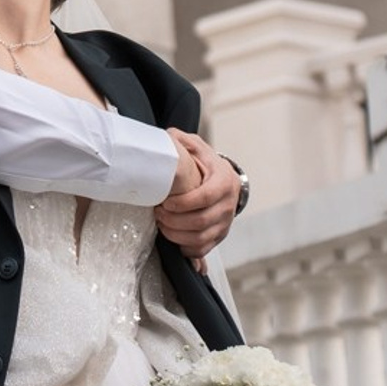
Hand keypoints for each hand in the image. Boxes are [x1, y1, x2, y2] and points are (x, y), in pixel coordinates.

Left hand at [152, 129, 239, 263]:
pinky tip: (174, 238)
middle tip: (158, 214)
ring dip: (177, 235)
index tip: (165, 202)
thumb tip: (167, 136)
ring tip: (162, 225)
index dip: (182, 203)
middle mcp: (228, 204)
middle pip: (200, 221)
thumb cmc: (207, 163)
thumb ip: (182, 140)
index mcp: (223, 181)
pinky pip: (203, 249)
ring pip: (201, 237)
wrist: (228, 180)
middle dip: (174, 220)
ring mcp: (225, 223)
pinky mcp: (220, 235)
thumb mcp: (197, 147)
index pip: (204, 197)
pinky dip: (186, 248)